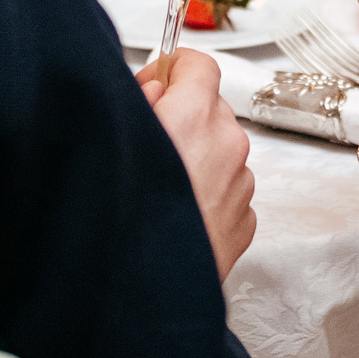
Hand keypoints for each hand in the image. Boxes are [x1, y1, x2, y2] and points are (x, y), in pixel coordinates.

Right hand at [139, 49, 256, 280]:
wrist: (147, 293)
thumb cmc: (125, 221)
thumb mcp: (113, 139)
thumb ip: (138, 101)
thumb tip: (153, 89)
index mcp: (195, 117)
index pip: (200, 64)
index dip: (174, 69)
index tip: (157, 80)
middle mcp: (228, 146)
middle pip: (211, 107)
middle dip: (183, 115)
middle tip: (148, 139)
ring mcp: (241, 185)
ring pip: (221, 150)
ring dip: (196, 156)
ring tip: (159, 185)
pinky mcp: (244, 221)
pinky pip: (227, 189)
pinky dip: (206, 192)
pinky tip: (175, 210)